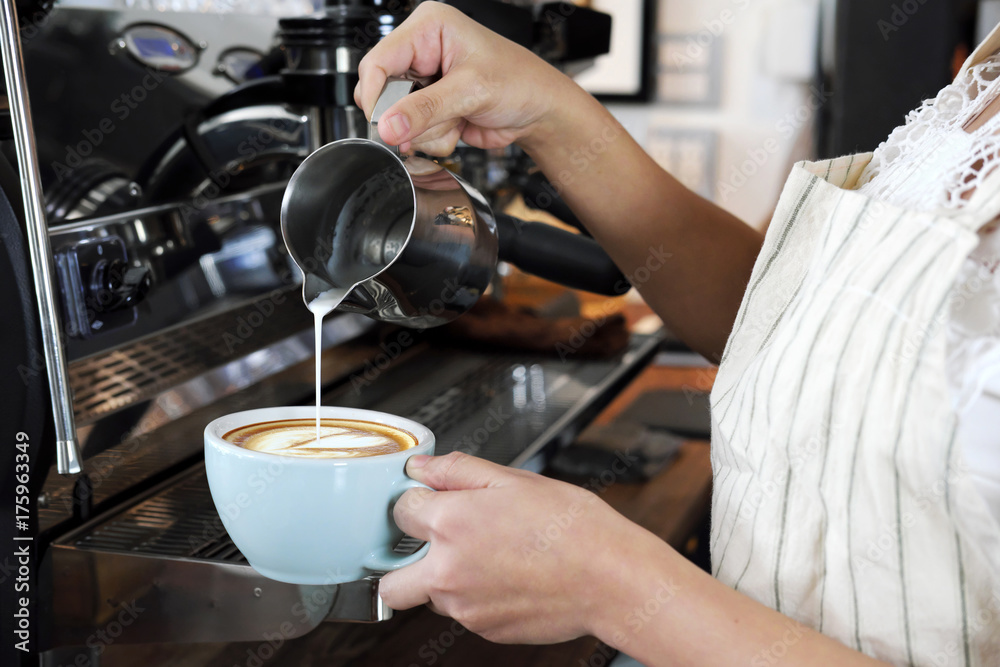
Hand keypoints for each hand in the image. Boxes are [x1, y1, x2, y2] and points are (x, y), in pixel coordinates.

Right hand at [354, 2, 577, 155]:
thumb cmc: (519, 82)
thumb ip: (426, 109)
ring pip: (397, 119)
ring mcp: (425, 83)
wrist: (540, 111)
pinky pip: (414, 133)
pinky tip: (459, 126)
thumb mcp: (471, 91)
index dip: (375, 94)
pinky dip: (435, 138)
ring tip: (458, 119)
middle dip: (408, 117)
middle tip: (434, 122)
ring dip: (427, 130)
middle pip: (383, 93)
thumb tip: (387, 125)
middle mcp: (421, 52)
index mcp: (428, 28)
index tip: (382, 122)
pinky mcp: (431, 109)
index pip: (377, 61)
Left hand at [379, 451, 658, 644]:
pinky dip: (475, 597)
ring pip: (429, 597)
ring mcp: (465, 607)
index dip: (416, 501)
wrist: (611, 579)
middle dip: (400, 563)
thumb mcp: (514, 480)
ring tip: (488, 557)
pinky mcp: (485, 630)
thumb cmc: (572, 528)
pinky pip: (463, 613)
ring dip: (443, 578)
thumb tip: (422, 468)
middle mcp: (448, 571)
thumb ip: (458, 471)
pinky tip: (508, 576)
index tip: (431, 500)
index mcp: (451, 523)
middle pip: (389, 580)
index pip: (399, 512)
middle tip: (432, 545)